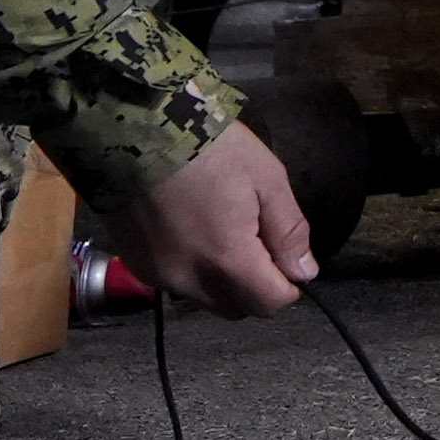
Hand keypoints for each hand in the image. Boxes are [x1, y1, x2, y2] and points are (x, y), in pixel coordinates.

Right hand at [98, 122, 313, 317]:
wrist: (137, 131)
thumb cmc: (209, 149)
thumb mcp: (267, 178)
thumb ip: (288, 231)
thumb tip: (304, 272)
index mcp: (226, 259)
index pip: (269, 304)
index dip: (288, 287)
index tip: (288, 261)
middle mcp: (189, 279)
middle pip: (237, 308)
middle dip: (257, 288)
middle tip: (259, 243)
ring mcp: (158, 275)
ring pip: (205, 299)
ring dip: (223, 282)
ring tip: (225, 234)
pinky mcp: (136, 264)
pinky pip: (176, 284)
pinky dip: (192, 271)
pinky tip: (193, 234)